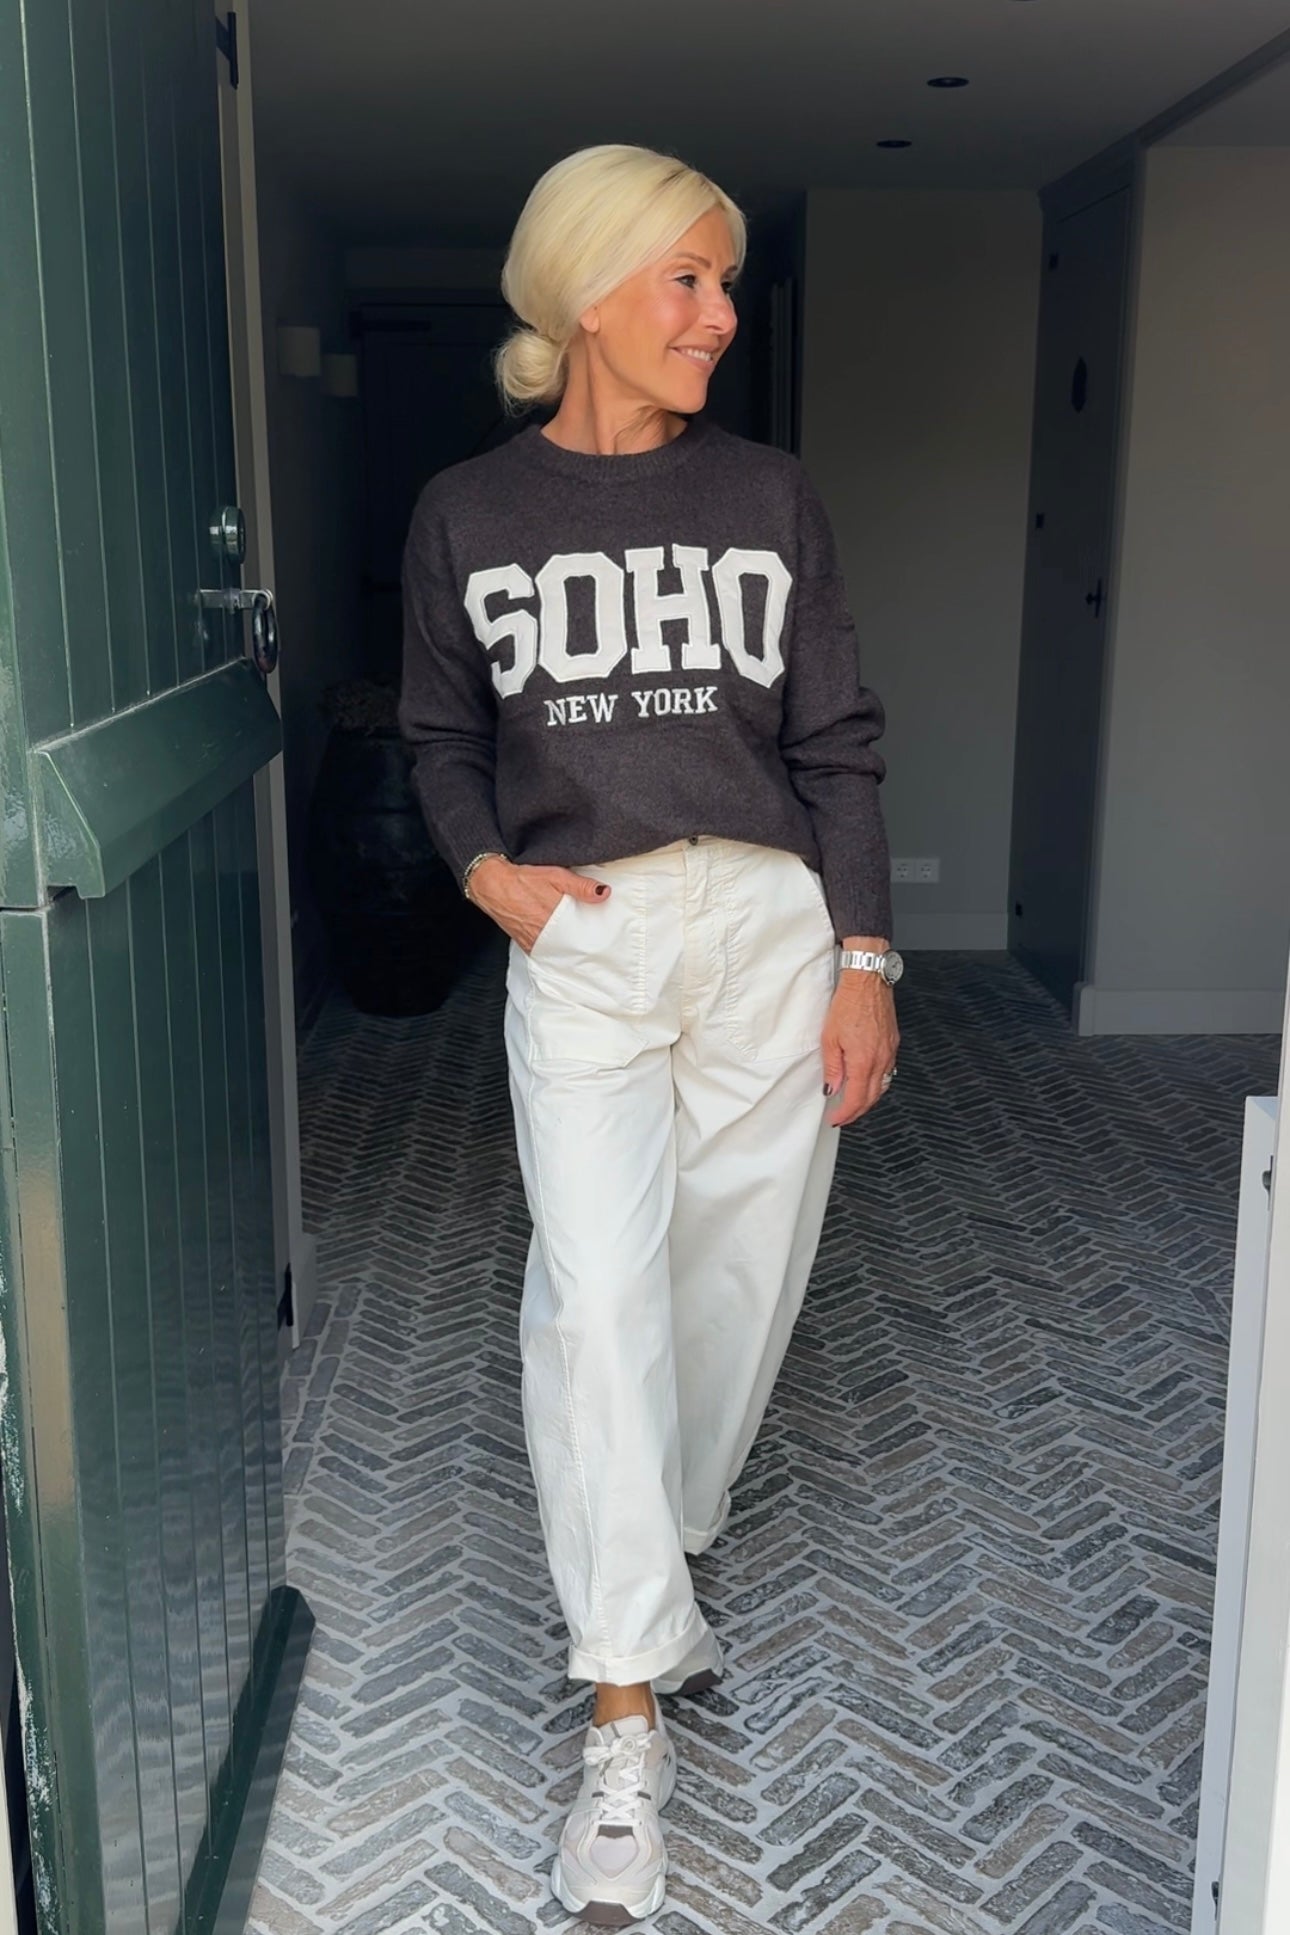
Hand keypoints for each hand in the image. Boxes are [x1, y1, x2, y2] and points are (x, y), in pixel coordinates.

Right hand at [467, 856, 610, 952]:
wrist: (493, 885)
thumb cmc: (524, 880)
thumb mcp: (556, 876)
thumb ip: (580, 886)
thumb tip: (604, 893)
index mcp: (555, 919)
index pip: (581, 936)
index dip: (593, 937)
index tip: (603, 937)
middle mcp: (544, 935)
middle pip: (571, 946)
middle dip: (582, 945)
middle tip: (595, 944)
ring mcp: (534, 942)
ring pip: (558, 951)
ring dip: (569, 949)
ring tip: (580, 946)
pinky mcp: (526, 944)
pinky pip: (544, 952)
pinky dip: (554, 950)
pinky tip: (561, 946)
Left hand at [821, 966, 899, 1127]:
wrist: (868, 981)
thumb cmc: (849, 1002)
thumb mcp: (830, 1037)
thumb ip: (832, 1067)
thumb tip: (832, 1088)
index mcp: (863, 1061)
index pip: (856, 1099)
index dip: (845, 1114)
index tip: (835, 1119)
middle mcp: (881, 1059)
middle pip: (871, 1097)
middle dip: (856, 1111)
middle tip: (842, 1116)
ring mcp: (890, 1051)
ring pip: (882, 1086)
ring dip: (868, 1099)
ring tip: (853, 1102)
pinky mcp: (893, 1043)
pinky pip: (887, 1071)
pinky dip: (876, 1083)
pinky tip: (867, 1081)